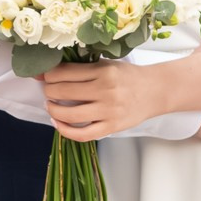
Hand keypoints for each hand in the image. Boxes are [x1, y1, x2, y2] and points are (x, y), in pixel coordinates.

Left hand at [41, 60, 159, 141]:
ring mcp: (109, 111)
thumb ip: (81, 68)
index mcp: (103, 71)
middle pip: (63, 92)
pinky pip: (83, 134)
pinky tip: (58, 123)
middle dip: (48, 91)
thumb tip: (49, 72)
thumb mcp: (107, 65)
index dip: (48, 75)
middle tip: (48, 90)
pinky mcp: (111, 127)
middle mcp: (106, 90)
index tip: (44, 76)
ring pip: (70, 114)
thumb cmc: (128, 77)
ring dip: (53, 110)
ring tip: (50, 106)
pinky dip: (65, 131)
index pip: (64, 72)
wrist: (155, 90)